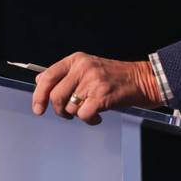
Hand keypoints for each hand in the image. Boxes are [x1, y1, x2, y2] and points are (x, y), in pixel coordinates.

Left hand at [31, 52, 162, 124]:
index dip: (39, 95)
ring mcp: (93, 81)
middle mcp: (82, 68)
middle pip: (56, 95)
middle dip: (59, 110)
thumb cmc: (115, 76)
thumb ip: (65, 74)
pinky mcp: (102, 95)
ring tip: (89, 110)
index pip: (47, 77)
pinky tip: (97, 116)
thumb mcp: (87, 68)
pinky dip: (89, 120)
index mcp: (76, 60)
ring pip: (69, 107)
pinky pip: (83, 115)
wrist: (142, 79)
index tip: (38, 108)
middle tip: (68, 113)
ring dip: (77, 114)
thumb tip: (40, 82)